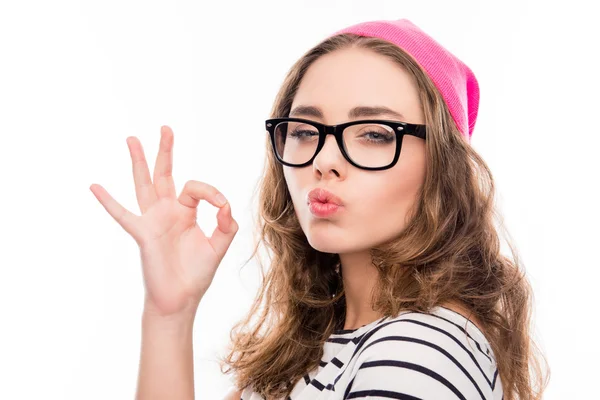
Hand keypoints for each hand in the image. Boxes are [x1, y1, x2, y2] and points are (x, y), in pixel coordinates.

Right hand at [90, 126, 238, 317]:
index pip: (195, 188)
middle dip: (165, 151)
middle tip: (165, 128)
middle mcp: (168, 212)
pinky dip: (108, 201)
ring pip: (144, 185)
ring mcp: (153, 220)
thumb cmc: (196, 273)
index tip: (222, 207)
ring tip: (132, 139)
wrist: (180, 298)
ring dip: (138, 162)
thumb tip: (225, 205)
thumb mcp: (219, 246)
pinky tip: (94, 186)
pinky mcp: (143, 233)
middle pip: (164, 174)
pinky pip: (123, 215)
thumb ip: (226, 224)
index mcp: (186, 212)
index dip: (211, 192)